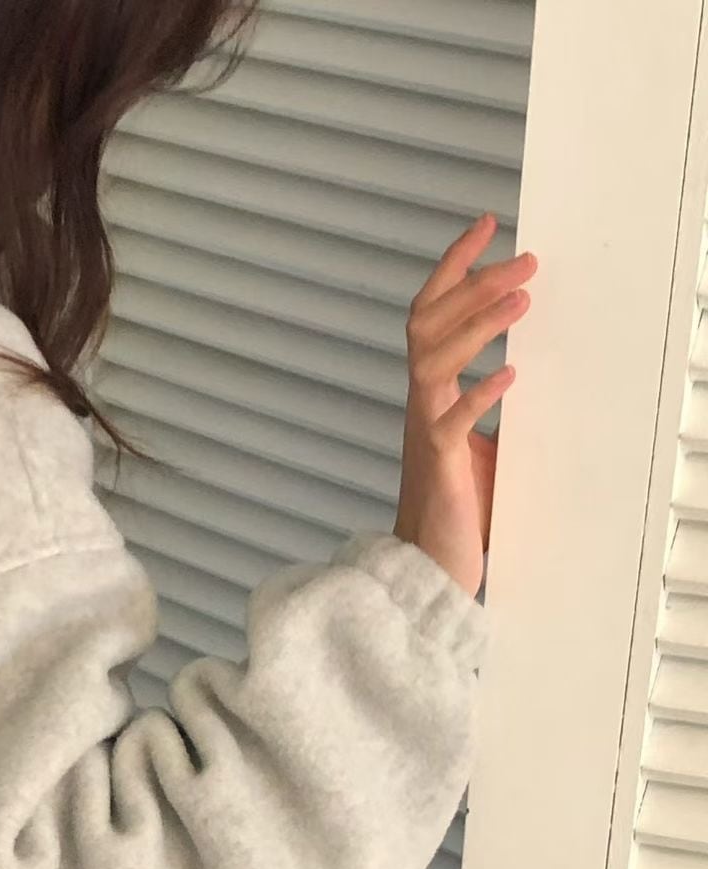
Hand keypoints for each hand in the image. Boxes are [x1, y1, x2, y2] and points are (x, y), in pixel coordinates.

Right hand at [393, 212, 536, 597]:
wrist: (429, 566)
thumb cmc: (456, 509)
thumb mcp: (478, 443)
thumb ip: (486, 405)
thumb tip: (519, 364)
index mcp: (430, 394)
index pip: (431, 312)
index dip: (453, 266)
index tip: (486, 225)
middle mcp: (421, 404)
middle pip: (431, 324)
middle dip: (473, 283)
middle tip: (524, 258)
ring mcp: (426, 432)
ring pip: (435, 360)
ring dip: (478, 324)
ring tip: (522, 298)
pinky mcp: (440, 465)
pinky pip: (452, 420)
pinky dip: (479, 394)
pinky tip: (509, 374)